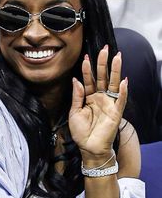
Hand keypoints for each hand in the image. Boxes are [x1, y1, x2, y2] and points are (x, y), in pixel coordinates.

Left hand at [68, 46, 127, 160]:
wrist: (88, 148)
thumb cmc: (81, 131)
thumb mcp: (74, 112)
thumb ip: (77, 95)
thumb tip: (76, 79)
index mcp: (89, 97)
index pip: (89, 79)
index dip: (87, 69)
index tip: (86, 57)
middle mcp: (100, 97)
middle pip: (103, 77)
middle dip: (103, 63)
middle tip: (104, 49)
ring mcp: (109, 103)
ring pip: (113, 84)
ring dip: (115, 71)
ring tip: (117, 57)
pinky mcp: (116, 112)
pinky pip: (120, 100)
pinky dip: (122, 91)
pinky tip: (123, 80)